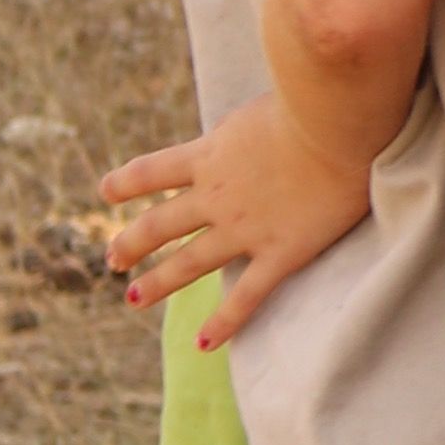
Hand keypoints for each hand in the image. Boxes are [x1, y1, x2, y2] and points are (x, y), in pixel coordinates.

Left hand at [99, 98, 372, 337]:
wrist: (338, 124)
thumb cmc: (310, 99)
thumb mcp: (256, 106)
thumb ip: (239, 129)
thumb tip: (236, 131)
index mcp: (209, 154)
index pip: (151, 171)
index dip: (125, 183)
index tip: (106, 193)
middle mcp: (216, 196)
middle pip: (159, 224)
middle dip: (132, 243)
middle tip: (113, 257)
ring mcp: (244, 230)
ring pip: (188, 264)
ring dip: (157, 283)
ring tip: (133, 298)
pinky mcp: (280, 253)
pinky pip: (246, 297)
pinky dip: (223, 324)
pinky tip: (203, 344)